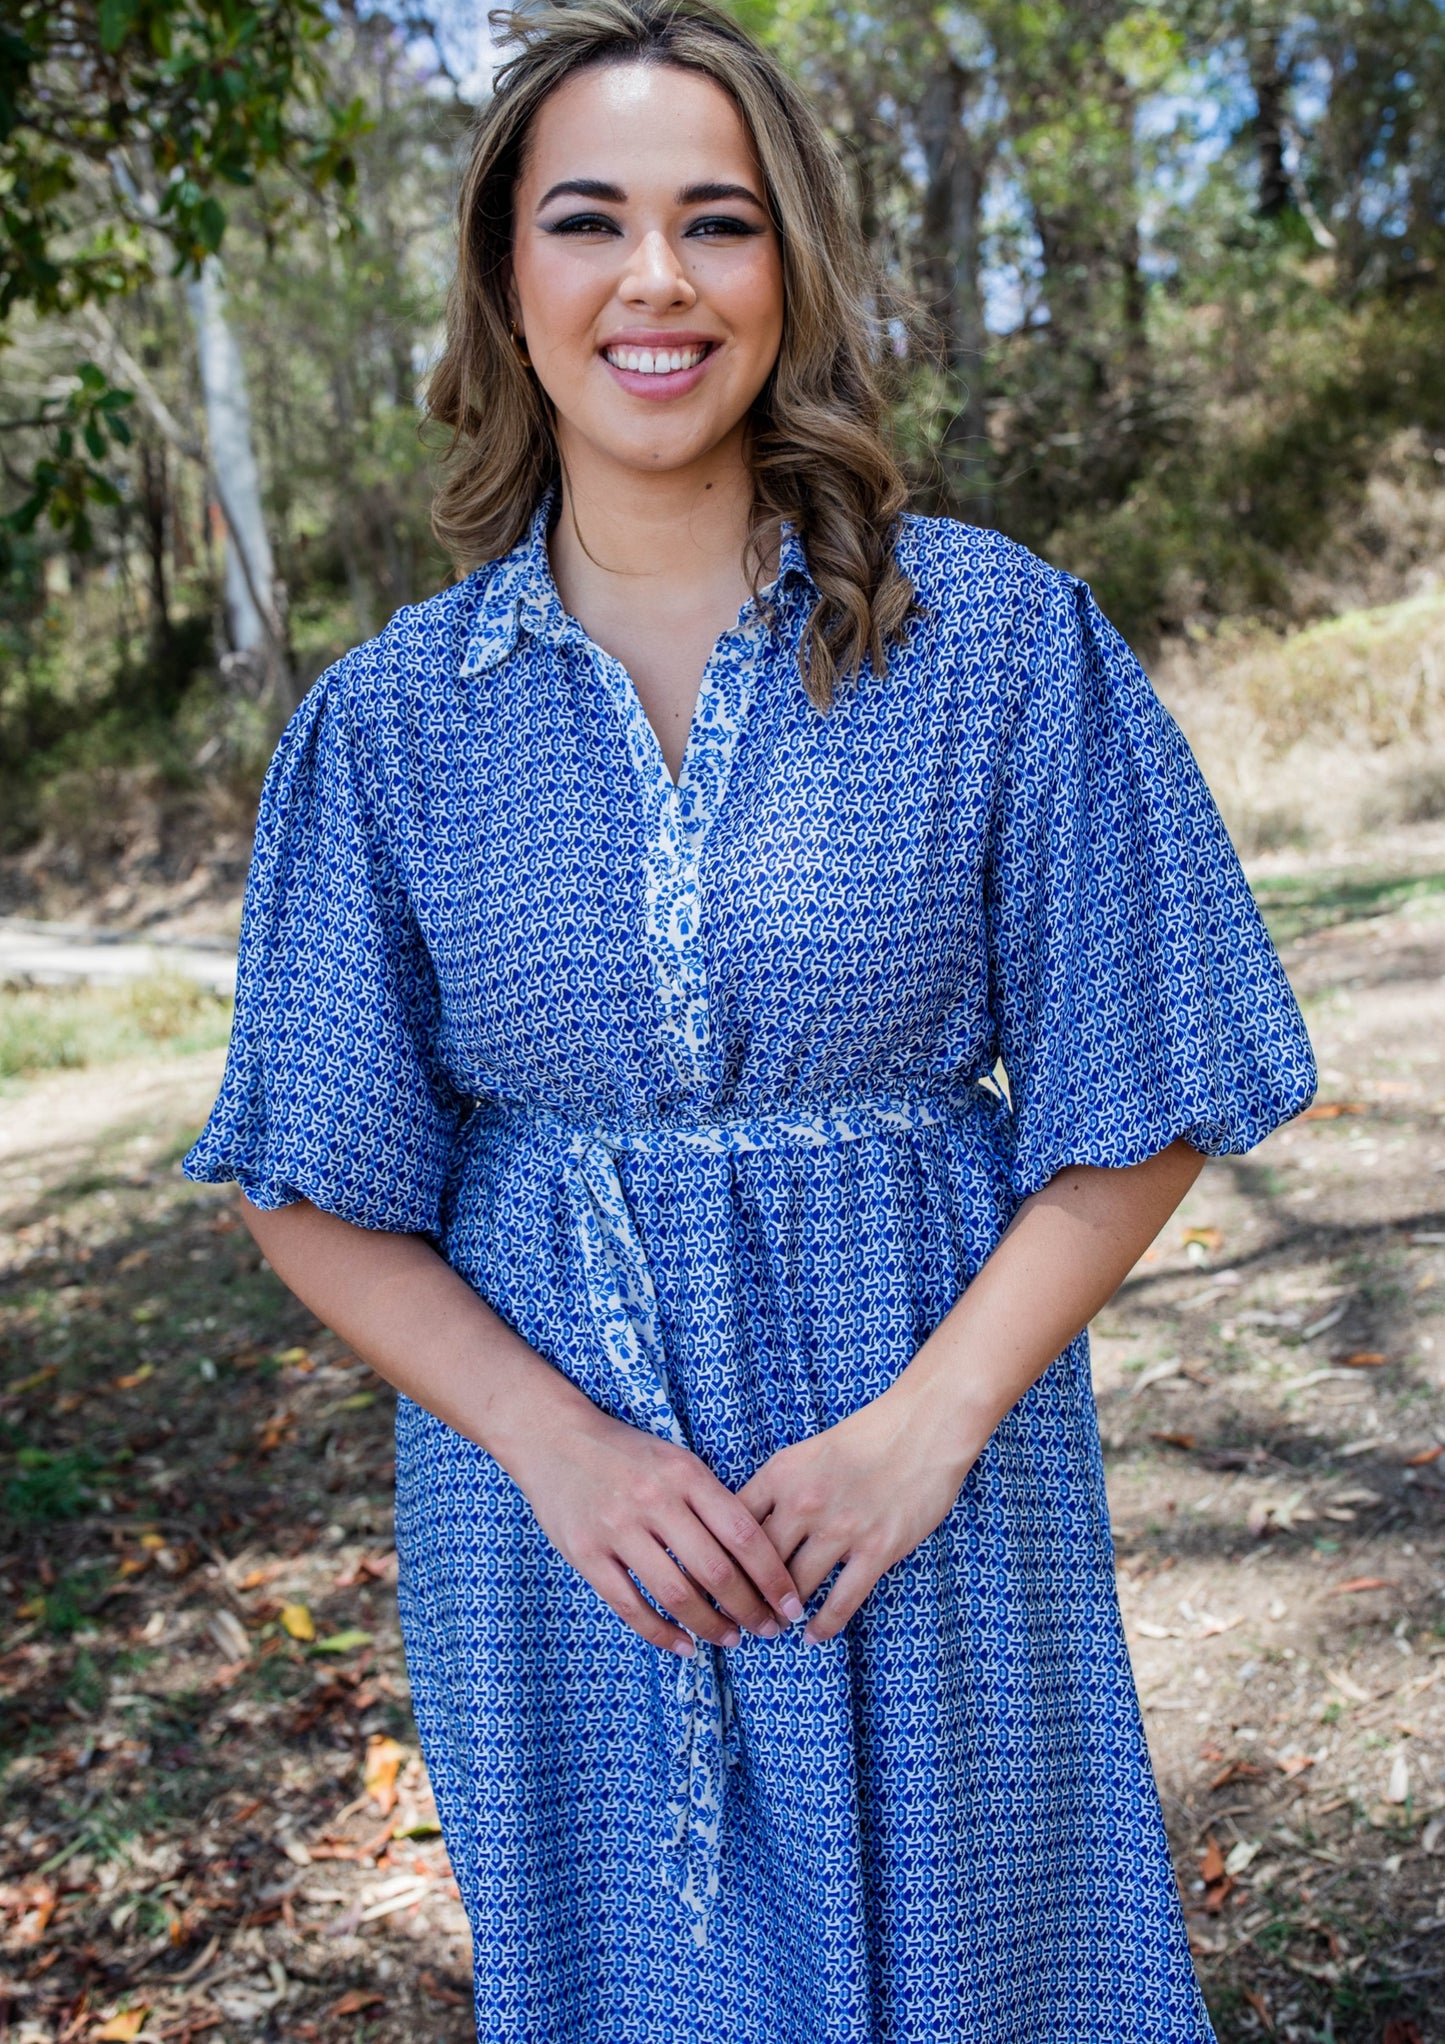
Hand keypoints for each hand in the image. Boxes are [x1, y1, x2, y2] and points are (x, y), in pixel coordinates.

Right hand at [510, 1400, 804, 1657]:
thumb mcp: (675, 1459)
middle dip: (749, 1609)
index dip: (773, 1576)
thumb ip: (710, 1501)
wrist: (553, 1438)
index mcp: (685, 1474)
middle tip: (768, 1629)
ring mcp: (617, 1528)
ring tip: (730, 1639)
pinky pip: (629, 1606)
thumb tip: (756, 1558)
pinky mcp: (586, 1553)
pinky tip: (683, 1645)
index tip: (791, 1603)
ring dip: (709, 1625)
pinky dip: (661, 1633)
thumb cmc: (626, 1452)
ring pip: (676, 1594)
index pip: (743, 1533)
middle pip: (715, 1571)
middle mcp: (654, 1500)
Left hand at [737, 1380, 983, 1644]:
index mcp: (780, 1475)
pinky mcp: (877, 1549)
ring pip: (796, 1587)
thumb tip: (747, 1530)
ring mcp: (841, 1528)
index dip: (719, 1560)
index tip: (714, 1583)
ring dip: (783, 1613)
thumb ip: (775, 1490)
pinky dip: (823, 1625)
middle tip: (741, 1616)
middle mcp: (804, 1503)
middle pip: (758, 1564)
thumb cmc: (865, 1438)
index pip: (732, 1527)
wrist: (923, 1428)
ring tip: (775, 1627)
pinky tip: (813, 1636)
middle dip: (746, 1597)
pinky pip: (841, 1600)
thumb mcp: (805, 1454)